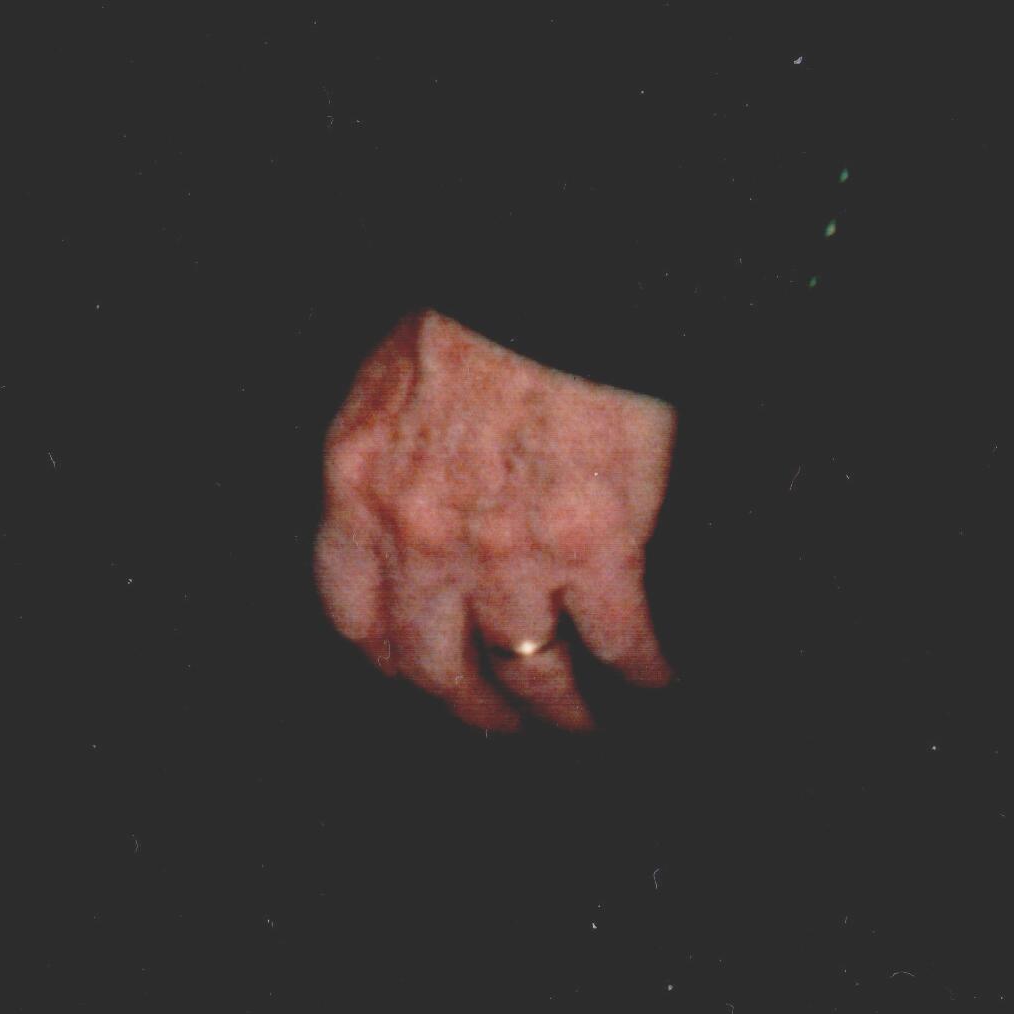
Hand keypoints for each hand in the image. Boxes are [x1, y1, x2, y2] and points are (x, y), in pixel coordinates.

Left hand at [312, 306, 675, 733]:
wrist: (547, 287)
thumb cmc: (472, 322)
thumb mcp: (383, 392)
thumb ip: (385, 469)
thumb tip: (400, 519)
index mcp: (363, 491)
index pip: (356, 617)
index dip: (391, 659)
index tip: (416, 674)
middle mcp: (426, 538)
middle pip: (438, 667)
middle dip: (474, 709)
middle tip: (501, 725)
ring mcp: (510, 554)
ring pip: (534, 674)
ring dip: (562, 709)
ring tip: (582, 718)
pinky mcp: (596, 551)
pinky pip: (620, 644)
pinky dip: (644, 673)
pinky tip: (657, 679)